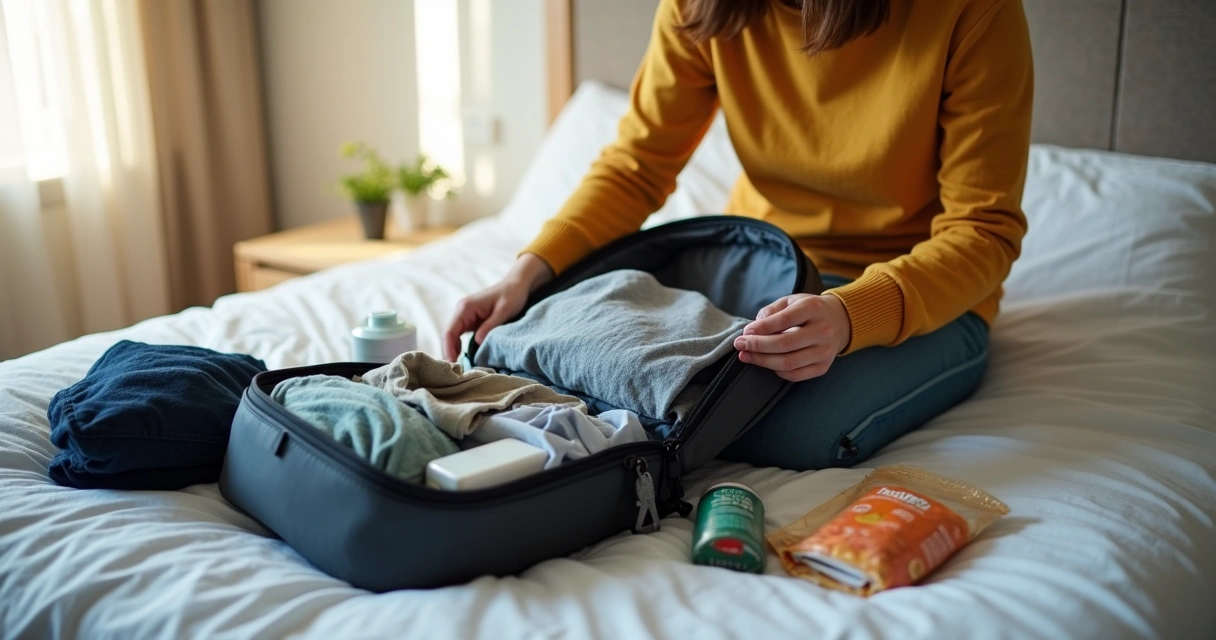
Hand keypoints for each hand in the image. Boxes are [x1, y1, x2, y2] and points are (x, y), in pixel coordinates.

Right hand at [442, 253, 554, 360]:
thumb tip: (477, 343)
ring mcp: (465, 316)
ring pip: (453, 338)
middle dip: (450, 353)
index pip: (450, 331)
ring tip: (458, 369)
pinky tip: (464, 359)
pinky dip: (461, 348)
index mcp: (465, 307)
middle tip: (455, 372)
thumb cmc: (512, 295)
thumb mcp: (504, 311)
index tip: (453, 364)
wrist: (517, 285)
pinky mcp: (471, 321)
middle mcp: (461, 311)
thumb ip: (490, 326)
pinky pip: (461, 337)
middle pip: (448, 336)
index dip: (449, 349)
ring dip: (454, 352)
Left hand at [733, 294, 851, 381]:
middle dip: (757, 346)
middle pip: (784, 344)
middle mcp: (823, 330)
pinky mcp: (823, 367)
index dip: (761, 328)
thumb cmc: (809, 310)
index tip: (745, 332)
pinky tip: (767, 363)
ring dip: (762, 361)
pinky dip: (777, 371)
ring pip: (788, 362)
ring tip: (746, 356)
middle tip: (739, 345)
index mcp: (814, 309)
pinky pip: (795, 375)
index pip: (783, 320)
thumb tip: (755, 327)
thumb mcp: (792, 300)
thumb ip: (772, 310)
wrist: (839, 321)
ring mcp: (825, 351)